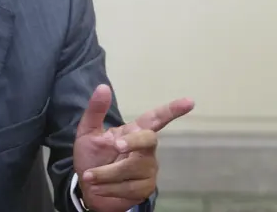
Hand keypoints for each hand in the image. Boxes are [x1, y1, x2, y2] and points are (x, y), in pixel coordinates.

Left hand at [72, 85, 193, 211]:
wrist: (87, 189)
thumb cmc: (91, 157)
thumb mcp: (87, 132)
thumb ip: (95, 111)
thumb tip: (103, 87)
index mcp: (133, 131)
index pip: (155, 118)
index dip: (171, 111)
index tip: (189, 102)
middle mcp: (145, 149)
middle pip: (149, 140)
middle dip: (134, 142)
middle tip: (116, 145)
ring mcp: (148, 169)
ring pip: (133, 168)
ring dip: (106, 174)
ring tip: (88, 176)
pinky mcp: (146, 188)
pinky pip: (129, 187)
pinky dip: (109, 187)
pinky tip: (98, 188)